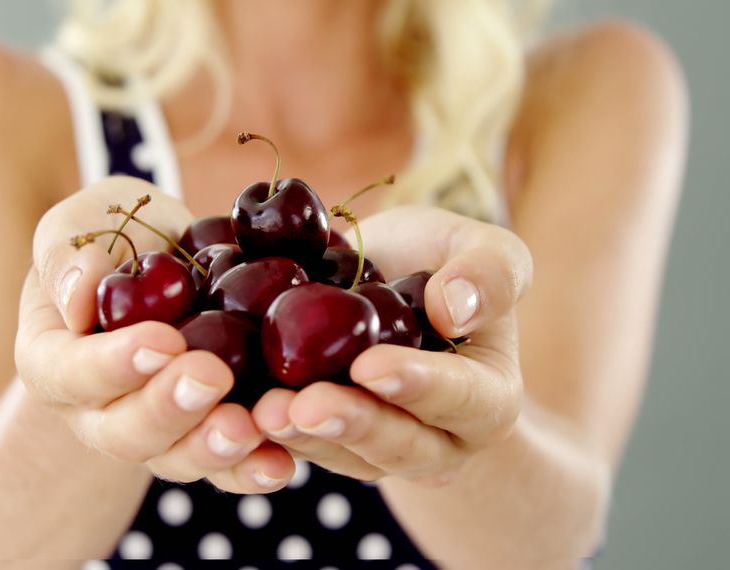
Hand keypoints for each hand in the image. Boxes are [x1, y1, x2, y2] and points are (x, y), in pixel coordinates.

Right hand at [15, 176, 294, 492]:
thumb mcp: (82, 222)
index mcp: (52, 361)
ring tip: (250, 426)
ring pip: (174, 459)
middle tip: (211, 376)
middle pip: (123, 432)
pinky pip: (225, 468)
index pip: (70, 373)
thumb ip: (66, 253)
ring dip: (212, 448)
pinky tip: (283, 462)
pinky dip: (253, 468)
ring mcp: (152, 435)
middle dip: (169, 409)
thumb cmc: (116, 238)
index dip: (113, 365)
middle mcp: (95, 412)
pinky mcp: (202, 441)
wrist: (168, 262)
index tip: (163, 341)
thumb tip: (77, 299)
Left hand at [252, 206, 532, 484]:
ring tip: (262, 413)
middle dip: (350, 425)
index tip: (370, 366)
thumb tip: (457, 309)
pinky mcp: (327, 446)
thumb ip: (492, 269)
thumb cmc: (441, 262)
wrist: (381, 280)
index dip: (418, 385)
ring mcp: (377, 450)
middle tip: (305, 406)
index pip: (461, 398)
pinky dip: (268, 433)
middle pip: (398, 445)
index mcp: (486, 397)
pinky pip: (299, 447)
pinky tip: (237, 413)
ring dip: (301, 436)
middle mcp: (438, 441)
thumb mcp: (483, 247)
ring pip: (342, 455)